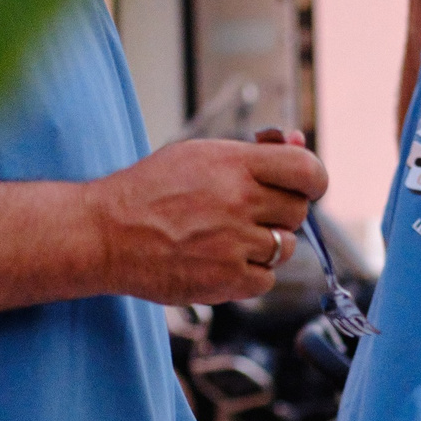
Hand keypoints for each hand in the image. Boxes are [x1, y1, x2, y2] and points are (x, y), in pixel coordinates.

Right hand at [84, 138, 326, 305]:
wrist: (106, 233)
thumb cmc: (150, 190)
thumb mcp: (198, 154)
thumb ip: (254, 151)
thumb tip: (298, 141)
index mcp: (234, 164)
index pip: (307, 170)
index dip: (314, 180)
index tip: (307, 187)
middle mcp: (239, 201)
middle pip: (298, 212)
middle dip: (280, 213)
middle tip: (248, 213)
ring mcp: (235, 243)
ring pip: (285, 248)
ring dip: (265, 245)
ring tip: (225, 237)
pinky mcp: (227, 279)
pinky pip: (266, 279)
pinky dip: (250, 274)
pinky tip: (220, 260)